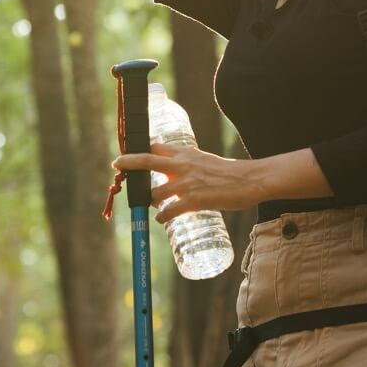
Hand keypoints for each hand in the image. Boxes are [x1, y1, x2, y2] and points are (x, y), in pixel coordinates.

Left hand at [112, 142, 258, 224]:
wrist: (249, 180)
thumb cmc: (229, 172)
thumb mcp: (204, 160)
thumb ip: (188, 165)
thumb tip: (175, 174)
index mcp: (185, 153)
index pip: (156, 147)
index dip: (140, 150)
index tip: (129, 154)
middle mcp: (182, 165)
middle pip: (146, 161)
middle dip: (128, 162)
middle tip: (117, 164)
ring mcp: (185, 184)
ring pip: (154, 193)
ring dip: (150, 201)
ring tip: (154, 206)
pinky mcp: (193, 201)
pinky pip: (168, 211)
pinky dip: (162, 217)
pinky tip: (162, 219)